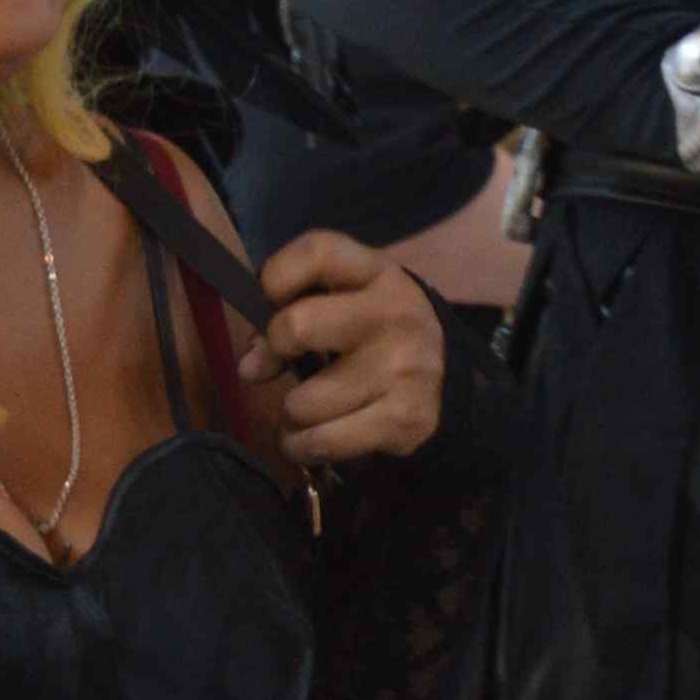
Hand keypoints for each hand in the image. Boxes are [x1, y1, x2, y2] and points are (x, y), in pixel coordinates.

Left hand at [252, 228, 445, 470]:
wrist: (449, 381)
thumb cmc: (379, 333)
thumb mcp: (349, 301)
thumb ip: (295, 310)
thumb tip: (251, 366)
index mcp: (377, 273)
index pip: (316, 251)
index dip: (276, 278)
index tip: (273, 303)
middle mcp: (393, 315)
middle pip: (296, 327)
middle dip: (275, 352)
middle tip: (284, 363)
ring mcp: (400, 370)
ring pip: (301, 403)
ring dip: (290, 415)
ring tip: (304, 411)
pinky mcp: (401, 419)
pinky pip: (320, 443)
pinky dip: (302, 448)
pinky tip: (310, 439)